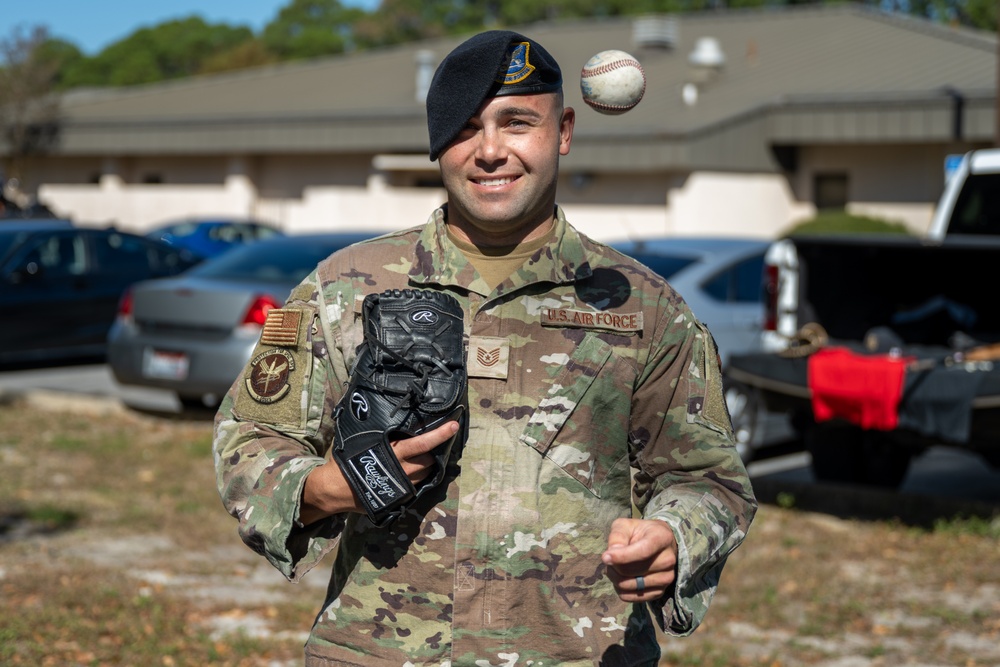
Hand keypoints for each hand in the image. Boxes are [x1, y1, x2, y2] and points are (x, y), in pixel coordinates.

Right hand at [300, 421, 459, 523]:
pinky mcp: (400, 497)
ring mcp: (402, 486)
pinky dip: (418, 477)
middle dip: (432, 452)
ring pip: (426, 474)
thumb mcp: (362, 440)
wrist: (335, 489)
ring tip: (420, 456)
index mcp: (393, 453)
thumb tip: (384, 411)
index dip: (440, 434)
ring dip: (426, 465)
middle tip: (429, 444)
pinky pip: (417, 485)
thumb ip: (379, 430)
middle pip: (429, 460)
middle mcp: (402, 470)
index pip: (423, 443)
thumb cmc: (347, 459)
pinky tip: (412, 470)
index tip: (454, 425)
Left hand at [601, 518, 677, 602]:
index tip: (605, 557)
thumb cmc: (640, 532)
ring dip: (615, 578)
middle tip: (609, 559)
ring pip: (629, 585)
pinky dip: (620, 590)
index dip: (622, 556)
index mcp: (662, 538)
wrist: (659, 545)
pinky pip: (632, 597)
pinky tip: (621, 578)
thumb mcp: (626, 526)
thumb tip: (610, 557)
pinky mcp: (660, 592)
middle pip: (632, 570)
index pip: (643, 551)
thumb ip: (617, 537)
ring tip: (615, 567)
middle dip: (614, 566)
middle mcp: (668, 559)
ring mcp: (666, 578)